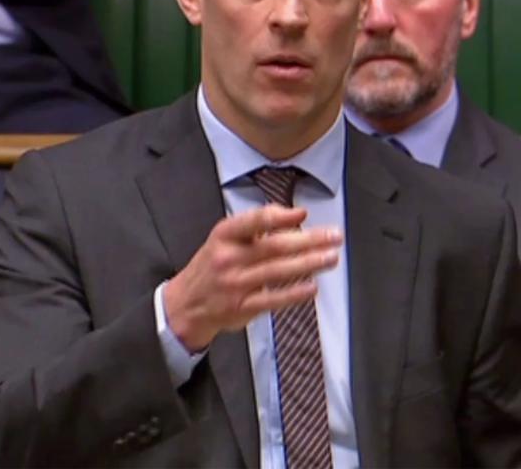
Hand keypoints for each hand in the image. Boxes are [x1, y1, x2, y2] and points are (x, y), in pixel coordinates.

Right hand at [163, 204, 341, 351]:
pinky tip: (313, 287)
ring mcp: (236, 284)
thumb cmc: (212, 265)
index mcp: (224, 235)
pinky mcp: (243, 307)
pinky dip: (295, 293)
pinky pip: (274, 299)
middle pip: (275, 246)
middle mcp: (229, 257)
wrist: (186, 304)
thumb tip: (292, 214)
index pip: (255, 221)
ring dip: (309, 263)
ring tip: (331, 258)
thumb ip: (255, 225)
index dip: (281, 216)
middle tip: (334, 236)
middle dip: (309, 240)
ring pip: (278, 271)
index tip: (304, 213)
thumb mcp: (224, 237)